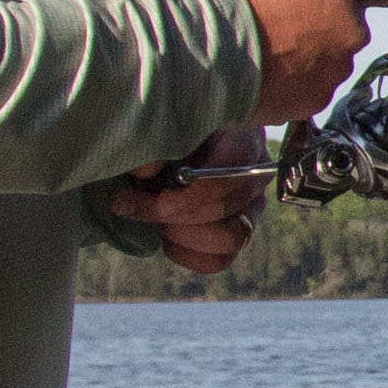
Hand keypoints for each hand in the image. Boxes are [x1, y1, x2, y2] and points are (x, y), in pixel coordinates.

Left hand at [113, 141, 269, 278]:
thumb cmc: (163, 130)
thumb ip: (153, 142)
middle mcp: (257, 174)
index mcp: (245, 138)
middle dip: (171, 213)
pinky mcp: (236, 234)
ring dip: (181, 235)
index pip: (233, 170)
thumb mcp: (157, 126)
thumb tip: (144, 171)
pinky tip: (163, 235)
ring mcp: (252, 208)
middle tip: (130, 204)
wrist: (160, 149)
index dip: (188, 188)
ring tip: (152, 220)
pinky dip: (185, 254)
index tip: (139, 185)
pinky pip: (218, 260)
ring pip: (231, 239)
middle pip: (227, 207)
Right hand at [214, 0, 387, 124]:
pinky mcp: (318, 99)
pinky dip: (295, 81)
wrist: (201, 48)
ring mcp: (337, 68)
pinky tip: (264, 71)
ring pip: (332, 58)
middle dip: (327, 23)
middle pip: (354, 26)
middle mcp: (351, 30)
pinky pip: (313, 86)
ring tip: (265, 46)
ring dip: (309, 53)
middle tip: (284, 20)